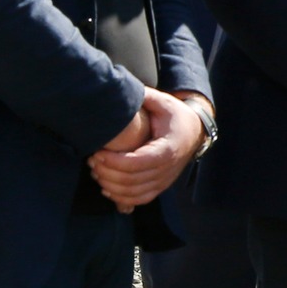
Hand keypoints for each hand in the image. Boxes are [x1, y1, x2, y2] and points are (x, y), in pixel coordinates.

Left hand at [88, 90, 205, 212]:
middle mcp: (168, 168)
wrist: (195, 131)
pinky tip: (106, 188)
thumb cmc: (175, 115)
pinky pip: (140, 199)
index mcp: (167, 148)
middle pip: (132, 180)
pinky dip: (121, 198)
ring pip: (134, 193)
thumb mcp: (163, 102)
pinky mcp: (161, 186)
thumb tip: (120, 87)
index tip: (97, 152)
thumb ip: (144, 97)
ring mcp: (165, 180)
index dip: (114, 162)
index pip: (137, 163)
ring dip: (111, 186)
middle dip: (107, 173)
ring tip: (96, 171)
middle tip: (91, 160)